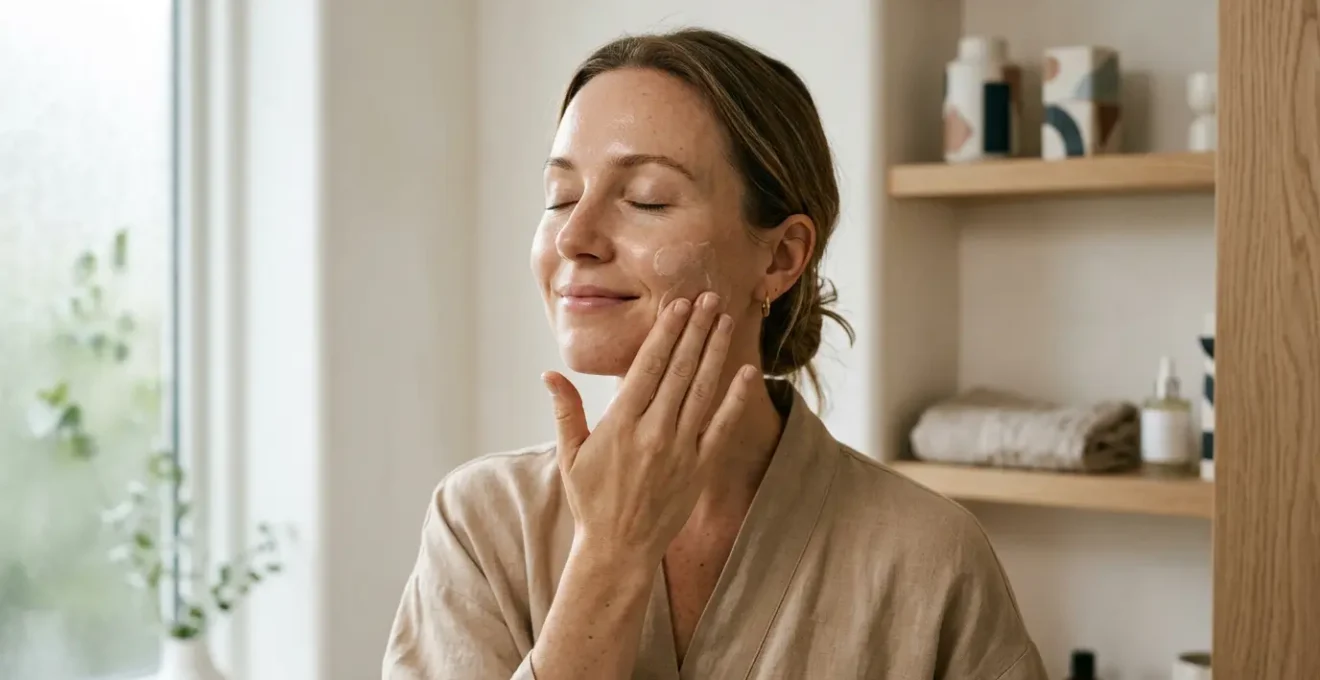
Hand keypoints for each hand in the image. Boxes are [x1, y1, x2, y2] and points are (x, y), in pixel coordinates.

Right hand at [541, 292, 757, 566]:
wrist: (618, 549)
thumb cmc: (591, 500)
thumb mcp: (570, 455)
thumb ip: (566, 410)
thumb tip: (550, 373)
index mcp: (621, 423)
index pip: (649, 366)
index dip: (666, 332)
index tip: (679, 304)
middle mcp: (654, 431)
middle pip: (680, 369)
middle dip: (696, 330)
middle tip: (709, 297)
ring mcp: (681, 449)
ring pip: (703, 389)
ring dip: (716, 351)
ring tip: (725, 320)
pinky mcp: (700, 467)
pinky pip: (723, 426)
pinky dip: (736, 398)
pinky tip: (748, 372)